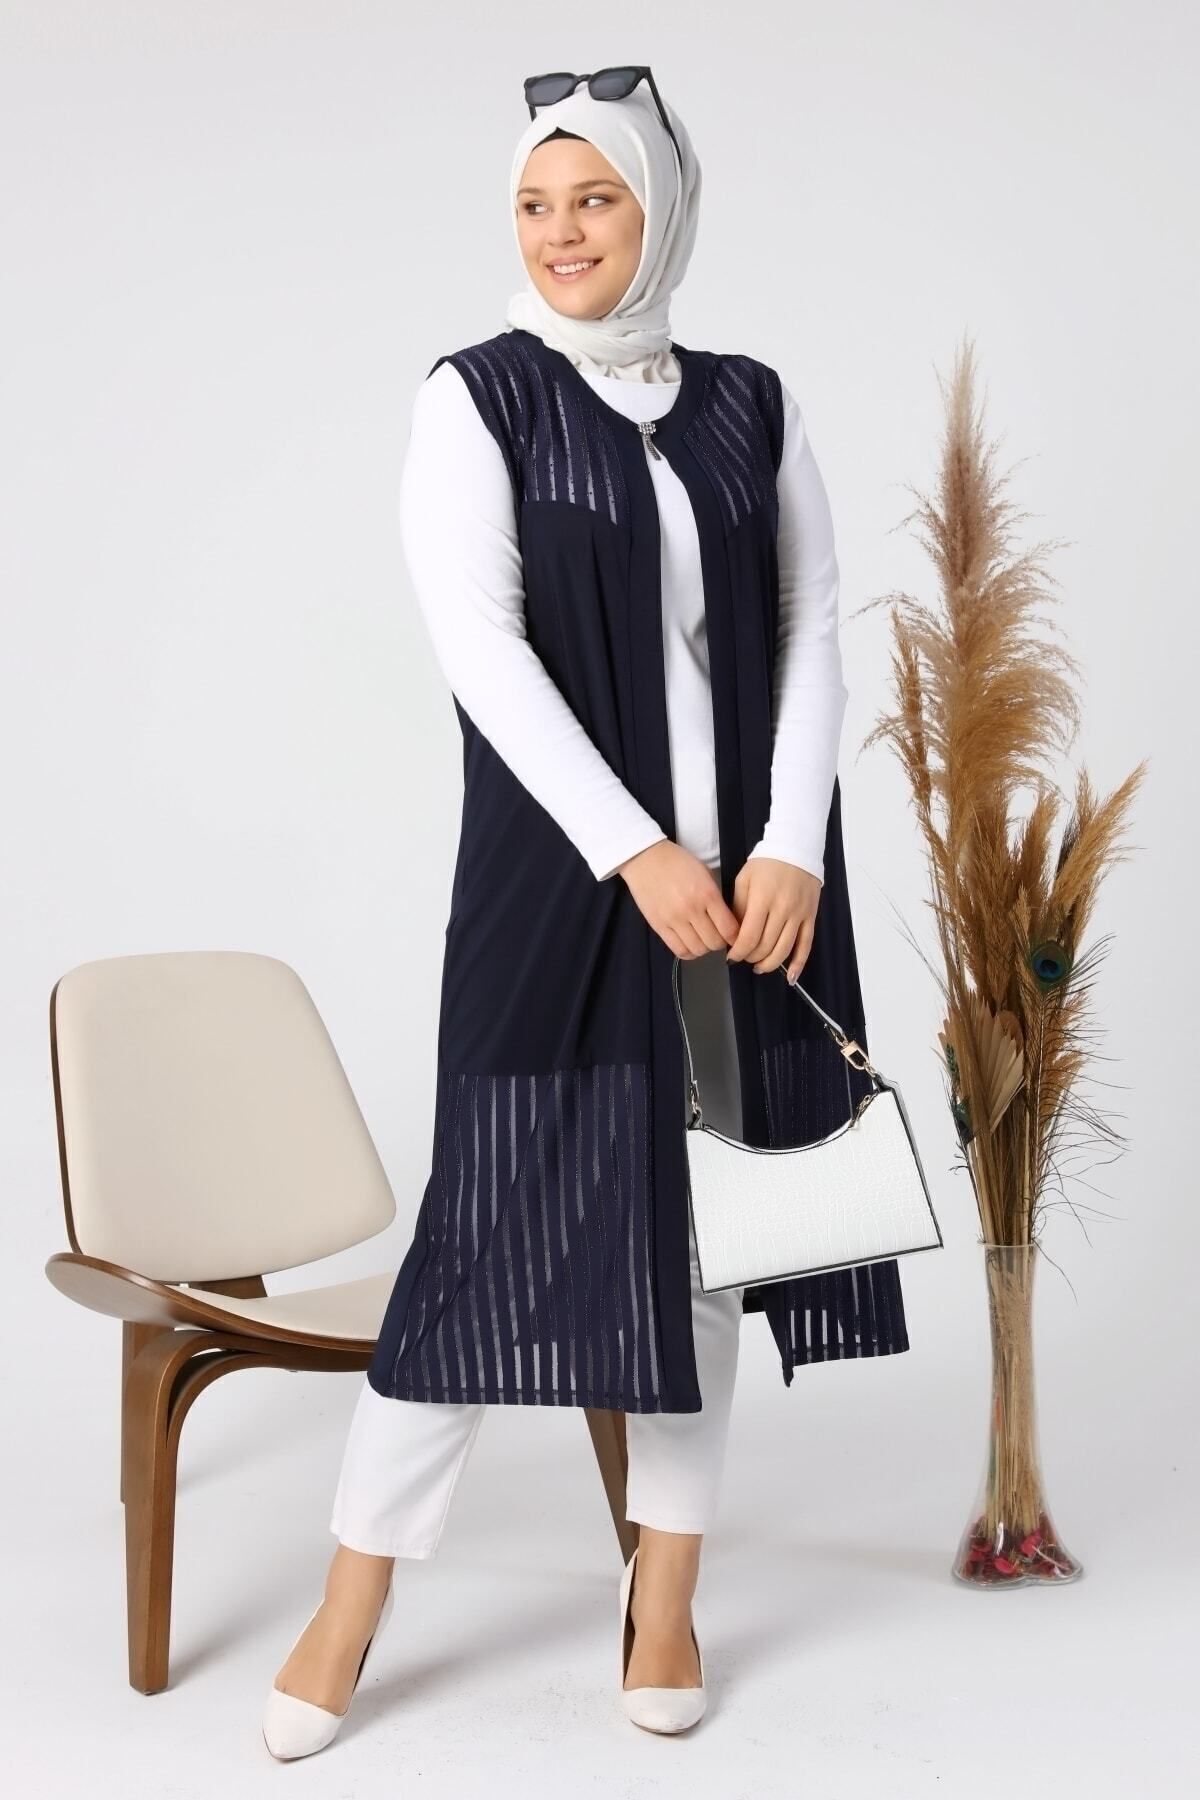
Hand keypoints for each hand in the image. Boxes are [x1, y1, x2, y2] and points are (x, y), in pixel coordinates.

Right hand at [616, 840, 740, 959]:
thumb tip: (727, 921)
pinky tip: (690, 944)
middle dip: (720, 942)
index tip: (734, 935)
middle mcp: (691, 909)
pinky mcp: (658, 926)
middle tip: (718, 935)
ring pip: (698, 950)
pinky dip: (688, 952)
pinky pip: (678, 950)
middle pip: (714, 942)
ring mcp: (673, 920)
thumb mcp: (705, 873)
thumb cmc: (678, 862)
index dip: (735, 936)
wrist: (646, 858)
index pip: (729, 929)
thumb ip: (716, 898)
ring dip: (704, 948)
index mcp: (707, 894)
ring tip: (702, 939)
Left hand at [726, 856, 821, 978]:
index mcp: (763, 899)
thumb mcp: (743, 880)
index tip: (731, 956)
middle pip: (766, 946)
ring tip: (758, 966)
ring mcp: (799, 915)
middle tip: (743, 958)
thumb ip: (738, 908)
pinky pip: (806, 945)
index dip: (738, 952)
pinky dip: (799, 964)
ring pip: (784, 950)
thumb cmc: (766, 863)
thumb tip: (734, 935)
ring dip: (769, 964)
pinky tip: (791, 977)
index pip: (749, 936)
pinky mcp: (810, 917)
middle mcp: (783, 909)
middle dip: (751, 957)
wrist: (795, 849)